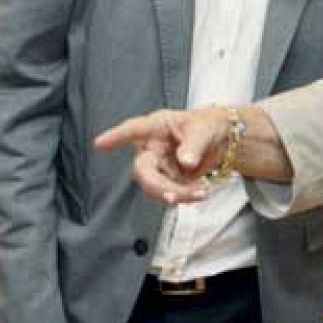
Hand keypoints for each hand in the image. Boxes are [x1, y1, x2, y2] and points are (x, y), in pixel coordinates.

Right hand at [94, 107, 230, 204]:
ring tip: (201, 192)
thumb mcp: (204, 130)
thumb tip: (185, 162)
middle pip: (142, 169)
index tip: (100, 144)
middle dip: (157, 186)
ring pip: (154, 186)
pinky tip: (201, 192)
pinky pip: (168, 193)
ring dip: (175, 194)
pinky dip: (184, 196)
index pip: (133, 130)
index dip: (116, 137)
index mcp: (157, 126)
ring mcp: (158, 164)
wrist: (222, 140)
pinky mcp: (167, 179)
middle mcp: (152, 146)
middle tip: (174, 197)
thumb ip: (194, 145)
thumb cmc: (208, 126)